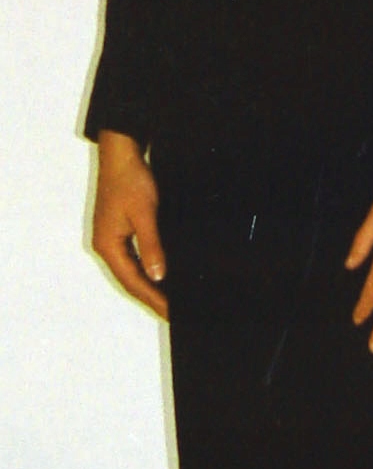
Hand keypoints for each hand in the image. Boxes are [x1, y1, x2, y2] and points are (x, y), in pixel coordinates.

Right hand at [92, 130, 168, 318]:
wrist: (121, 155)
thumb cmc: (130, 180)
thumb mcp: (145, 215)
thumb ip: (151, 247)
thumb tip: (157, 276)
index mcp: (107, 245)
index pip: (132, 281)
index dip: (152, 298)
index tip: (170, 311)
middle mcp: (105, 245)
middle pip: (129, 280)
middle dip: (150, 297)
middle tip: (171, 312)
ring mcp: (110, 239)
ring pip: (130, 271)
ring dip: (147, 286)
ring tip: (167, 300)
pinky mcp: (117, 231)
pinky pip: (131, 259)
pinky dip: (145, 271)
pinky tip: (158, 275)